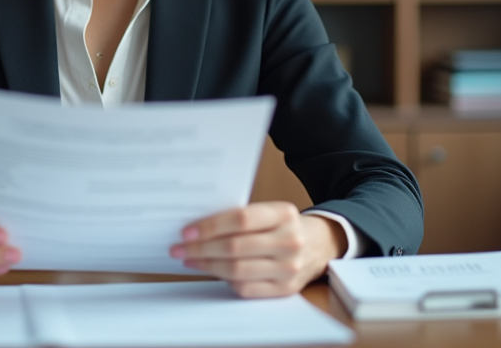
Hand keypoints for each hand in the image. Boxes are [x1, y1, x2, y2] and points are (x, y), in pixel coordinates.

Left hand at [170, 202, 347, 297]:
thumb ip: (241, 217)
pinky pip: (246, 287)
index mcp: (284, 214)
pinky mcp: (285, 289)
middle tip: (179, 248)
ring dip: (207, 265)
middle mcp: (289, 241)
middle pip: (235, 247)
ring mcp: (289, 268)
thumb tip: (197, 227)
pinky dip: (224, 280)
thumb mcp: (270, 212)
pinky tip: (210, 270)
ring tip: (189, 260)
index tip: (187, 231)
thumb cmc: (284, 225)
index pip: (240, 219)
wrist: (320, 245)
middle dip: (201, 248)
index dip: (210, 226)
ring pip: (237, 270)